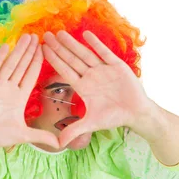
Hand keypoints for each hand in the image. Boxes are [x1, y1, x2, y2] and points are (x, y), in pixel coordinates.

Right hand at [0, 34, 59, 153]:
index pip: (31, 76)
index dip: (37, 62)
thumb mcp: (23, 135)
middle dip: (29, 52)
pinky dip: (0, 58)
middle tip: (37, 36)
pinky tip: (7, 46)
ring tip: (26, 37)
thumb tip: (60, 145)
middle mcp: (9, 88)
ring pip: (10, 64)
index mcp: (19, 97)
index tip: (44, 49)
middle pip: (22, 66)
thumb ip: (41, 136)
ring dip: (18, 51)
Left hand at [42, 30, 154, 147]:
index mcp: (83, 87)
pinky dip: (96, 44)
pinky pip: (104, 53)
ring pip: (85, 54)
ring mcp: (103, 69)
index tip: (42, 50)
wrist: (136, 113)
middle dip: (59, 48)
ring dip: (73, 44)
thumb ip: (74, 130)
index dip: (54, 61)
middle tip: (45, 36)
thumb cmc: (114, 117)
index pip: (65, 71)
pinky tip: (85, 34)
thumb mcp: (91, 124)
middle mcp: (91, 76)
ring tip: (60, 33)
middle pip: (71, 59)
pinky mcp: (116, 65)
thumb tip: (58, 145)